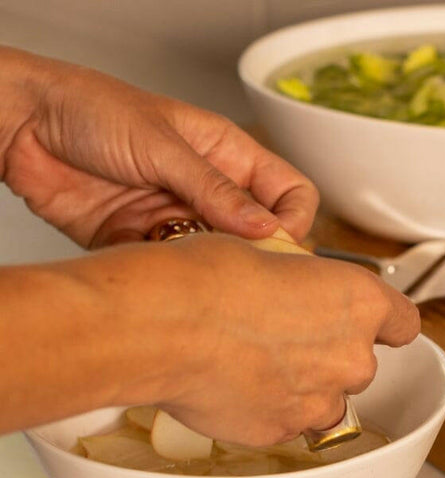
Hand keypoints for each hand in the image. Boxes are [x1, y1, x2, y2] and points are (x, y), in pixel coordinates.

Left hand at [0, 47, 317, 247]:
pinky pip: (175, 272)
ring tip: (193, 264)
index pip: (288, 193)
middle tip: (240, 267)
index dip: (294, 220)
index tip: (279, 242)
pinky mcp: (147, 244)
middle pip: (258, 236)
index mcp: (227, 156)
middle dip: (255, 255)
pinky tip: (160, 267)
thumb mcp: (162, 144)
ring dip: (211, 268)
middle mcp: (209, 192)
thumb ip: (214, 190)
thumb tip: (266, 227)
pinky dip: (173, 277)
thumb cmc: (90, 109)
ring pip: (219, 259)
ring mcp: (180, 220)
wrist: (20, 126)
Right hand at [64, 235, 420, 444]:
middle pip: (359, 364)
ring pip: (326, 400)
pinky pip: (289, 423)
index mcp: (359, 302)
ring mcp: (320, 400)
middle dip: (329, 354)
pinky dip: (271, 410)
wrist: (161, 325)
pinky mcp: (284, 430)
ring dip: (304, 387)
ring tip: (255, 363)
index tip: (375, 325)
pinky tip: (237, 386)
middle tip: (282, 336)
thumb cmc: (205, 278)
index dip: (385, 323)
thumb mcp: (270, 255)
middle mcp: (352, 356)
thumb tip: (298, 294)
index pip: (403, 323)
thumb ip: (306, 286)